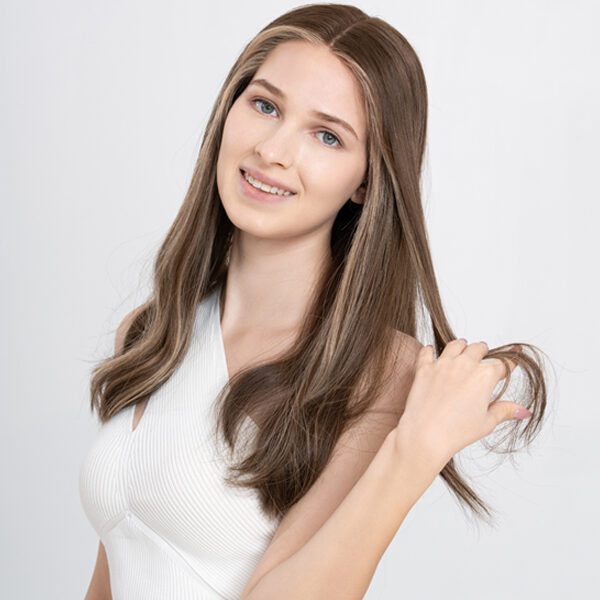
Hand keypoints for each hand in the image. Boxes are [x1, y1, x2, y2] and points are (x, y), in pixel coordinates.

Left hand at [393, 339, 530, 471]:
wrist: (426, 434)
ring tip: (462, 348)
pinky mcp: (424, 368)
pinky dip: (430, 350)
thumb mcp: (487, 422)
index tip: (509, 364)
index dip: (507, 365)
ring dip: (461, 346)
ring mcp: (443, 364)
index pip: (502, 364)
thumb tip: (524, 411)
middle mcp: (465, 364)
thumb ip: (505, 411)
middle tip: (483, 355)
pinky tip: (432, 351)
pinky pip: (427, 351)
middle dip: (483, 351)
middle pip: (478, 348)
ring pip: (455, 345)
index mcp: (485, 376)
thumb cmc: (457, 431)